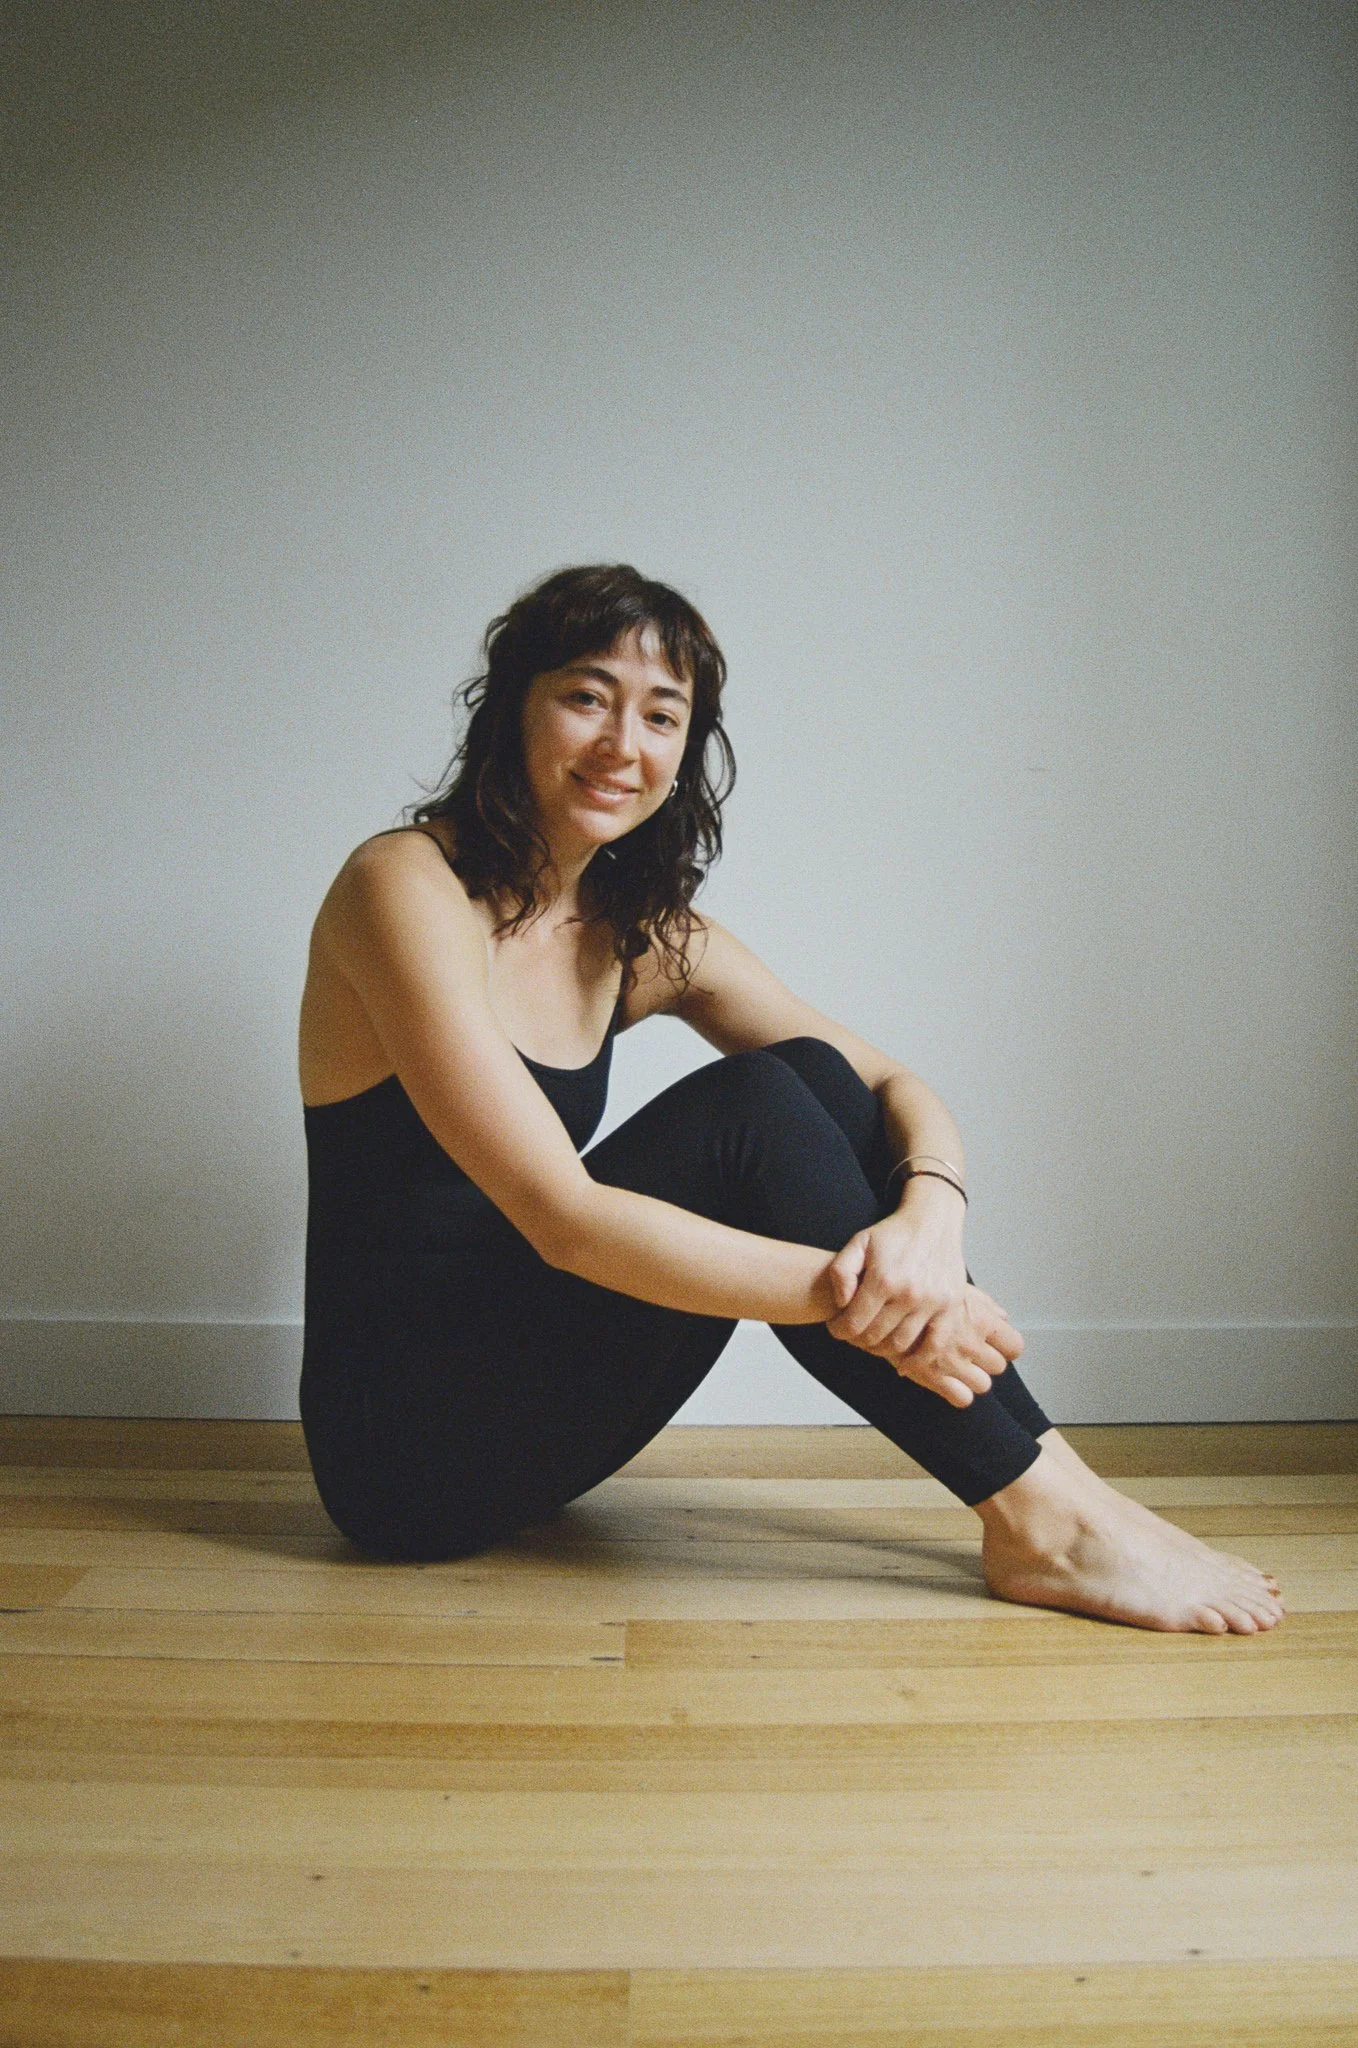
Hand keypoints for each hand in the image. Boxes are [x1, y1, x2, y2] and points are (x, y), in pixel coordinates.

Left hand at [825, 1215, 1024, 1408]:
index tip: (836, 1326)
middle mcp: (909, 1294)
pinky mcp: (951, 1308)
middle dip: (857, 1339)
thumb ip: (841, 1271)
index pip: (853, 1323)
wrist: (933, 1222)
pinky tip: (904, 1365)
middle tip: (854, 1333)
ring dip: (882, 1349)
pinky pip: (934, 1346)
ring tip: (874, 1339)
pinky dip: (918, 1361)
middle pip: (875, 1337)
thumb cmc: (894, 1234)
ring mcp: (933, 1303)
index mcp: (884, 1279)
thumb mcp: (858, 1242)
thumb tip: (841, 1303)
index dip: (839, 1330)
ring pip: (900, 1344)